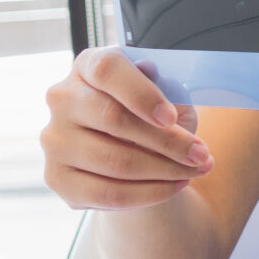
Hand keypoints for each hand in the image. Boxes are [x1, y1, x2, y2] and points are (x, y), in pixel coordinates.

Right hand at [41, 46, 213, 209]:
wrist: (134, 151)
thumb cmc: (152, 113)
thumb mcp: (165, 92)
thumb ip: (160, 82)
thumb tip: (149, 69)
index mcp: (88, 65)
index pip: (107, 70)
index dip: (141, 93)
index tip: (171, 117)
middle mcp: (62, 99)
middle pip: (114, 120)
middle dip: (168, 142)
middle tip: (203, 155)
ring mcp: (55, 139)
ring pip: (115, 161)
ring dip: (166, 170)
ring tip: (198, 170)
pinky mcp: (57, 177)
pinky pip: (108, 193)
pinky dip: (149, 193)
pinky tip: (176, 185)